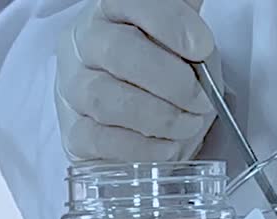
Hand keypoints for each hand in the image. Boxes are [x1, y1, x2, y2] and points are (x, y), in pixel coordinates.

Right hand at [55, 0, 216, 161]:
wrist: (136, 113)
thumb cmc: (159, 70)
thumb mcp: (179, 38)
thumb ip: (189, 29)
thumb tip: (202, 43)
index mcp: (109, 10)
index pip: (129, 2)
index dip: (169, 24)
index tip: (202, 47)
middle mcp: (84, 45)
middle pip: (116, 51)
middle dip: (169, 79)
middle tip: (202, 100)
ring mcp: (73, 88)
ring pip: (103, 97)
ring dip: (157, 116)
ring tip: (188, 125)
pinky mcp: (74, 132)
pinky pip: (99, 139)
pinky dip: (140, 147)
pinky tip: (167, 146)